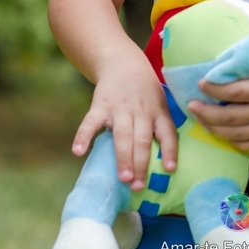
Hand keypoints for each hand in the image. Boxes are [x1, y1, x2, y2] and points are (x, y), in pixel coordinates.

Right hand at [71, 60, 177, 190]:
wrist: (122, 62)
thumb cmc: (144, 90)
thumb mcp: (159, 102)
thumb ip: (159, 126)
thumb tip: (165, 161)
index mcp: (157, 111)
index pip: (167, 132)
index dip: (170, 151)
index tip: (170, 169)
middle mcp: (141, 111)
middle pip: (142, 140)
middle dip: (141, 164)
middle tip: (138, 186)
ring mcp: (120, 108)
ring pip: (123, 135)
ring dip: (123, 157)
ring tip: (124, 178)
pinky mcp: (100, 104)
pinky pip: (91, 122)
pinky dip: (83, 136)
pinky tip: (78, 151)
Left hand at [188, 23, 248, 150]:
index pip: (237, 93)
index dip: (216, 89)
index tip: (201, 83)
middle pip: (231, 117)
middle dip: (207, 113)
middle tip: (190, 105)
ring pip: (237, 134)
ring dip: (215, 129)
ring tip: (200, 120)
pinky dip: (233, 142)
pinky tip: (223, 135)